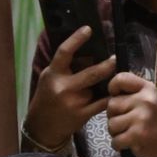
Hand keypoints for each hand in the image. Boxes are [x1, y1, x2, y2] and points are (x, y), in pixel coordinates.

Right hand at [24, 25, 115, 149]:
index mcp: (53, 74)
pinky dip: (110, 97)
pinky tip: (114, 93)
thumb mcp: (50, 78)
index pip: (64, 52)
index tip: (88, 29)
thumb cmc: (47, 98)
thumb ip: (64, 67)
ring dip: (108, 82)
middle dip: (107, 65)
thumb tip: (87, 51)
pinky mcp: (82, 115)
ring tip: (114, 78)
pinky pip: (102, 103)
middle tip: (115, 59)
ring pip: (98, 88)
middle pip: (91, 73)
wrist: (42, 128)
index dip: (77, 39)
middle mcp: (63, 87)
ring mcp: (74, 102)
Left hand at [105, 71, 156, 156]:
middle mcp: (145, 100)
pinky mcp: (137, 135)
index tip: (118, 98)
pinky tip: (129, 143)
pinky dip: (118, 145)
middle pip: (111, 105)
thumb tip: (106, 95)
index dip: (113, 88)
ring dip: (116, 132)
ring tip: (129, 133)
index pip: (120, 79)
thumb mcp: (146, 99)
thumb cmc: (153, 120)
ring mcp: (142, 117)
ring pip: (111, 124)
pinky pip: (115, 140)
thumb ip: (129, 93)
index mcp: (147, 88)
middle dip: (114, 116)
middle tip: (127, 122)